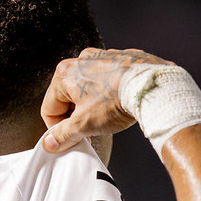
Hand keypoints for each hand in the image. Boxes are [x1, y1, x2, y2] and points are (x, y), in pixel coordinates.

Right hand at [41, 48, 174, 153]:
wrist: (151, 87)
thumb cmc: (117, 100)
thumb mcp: (83, 125)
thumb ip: (62, 135)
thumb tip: (50, 143)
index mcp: (64, 74)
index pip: (49, 109)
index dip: (57, 129)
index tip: (68, 138)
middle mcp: (80, 61)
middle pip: (67, 98)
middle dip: (75, 117)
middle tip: (88, 130)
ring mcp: (100, 57)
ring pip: (86, 89)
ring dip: (90, 106)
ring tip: (105, 117)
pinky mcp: (119, 59)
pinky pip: (105, 81)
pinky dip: (106, 95)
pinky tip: (116, 104)